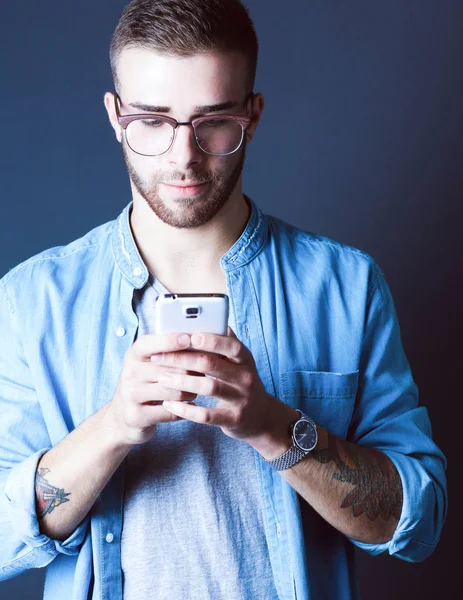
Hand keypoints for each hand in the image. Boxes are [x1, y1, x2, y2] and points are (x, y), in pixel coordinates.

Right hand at [106, 333, 203, 445]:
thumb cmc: (144, 383)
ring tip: (195, 390)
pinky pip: (169, 412)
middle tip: (204, 373)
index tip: (188, 338)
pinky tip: (189, 406)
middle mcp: (129, 373)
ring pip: (171, 391)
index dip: (169, 341)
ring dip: (189, 392)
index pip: (149, 344)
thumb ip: (167, 352)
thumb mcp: (148, 363)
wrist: (122, 416)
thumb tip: (198, 339)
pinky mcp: (136, 416)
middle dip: (190, 372)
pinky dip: (183, 409)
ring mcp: (130, 395)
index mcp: (133, 355)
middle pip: (168, 369)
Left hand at [153, 327, 297, 455]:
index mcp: (245, 359)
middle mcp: (246, 377)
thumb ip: (223, 342)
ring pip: (208, 387)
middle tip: (159, 357)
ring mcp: (241, 399)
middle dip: (182, 359)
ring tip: (162, 378)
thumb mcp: (239, 361)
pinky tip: (170, 404)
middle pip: (212, 364)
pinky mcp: (233, 419)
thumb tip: (206, 318)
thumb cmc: (240, 382)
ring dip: (181, 382)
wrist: (260, 417)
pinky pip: (206, 415)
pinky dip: (185, 409)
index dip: (209, 340)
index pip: (230, 344)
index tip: (186, 335)